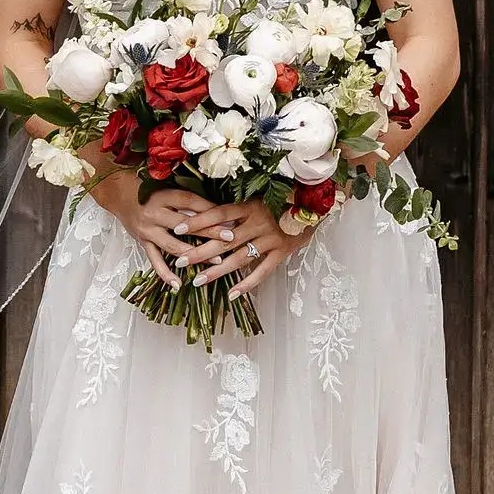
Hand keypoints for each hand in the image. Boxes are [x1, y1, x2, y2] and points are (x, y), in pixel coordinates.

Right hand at [98, 172, 234, 290]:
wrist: (119, 195)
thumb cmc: (147, 190)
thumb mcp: (167, 188)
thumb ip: (187, 199)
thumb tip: (218, 208)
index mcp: (164, 196)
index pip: (190, 202)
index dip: (210, 209)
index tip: (229, 216)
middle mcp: (155, 213)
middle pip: (186, 224)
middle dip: (210, 232)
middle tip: (230, 238)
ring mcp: (148, 230)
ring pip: (173, 245)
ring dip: (195, 255)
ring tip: (216, 261)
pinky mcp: (142, 242)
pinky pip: (155, 260)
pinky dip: (166, 273)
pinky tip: (178, 284)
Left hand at [180, 197, 311, 299]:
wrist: (316, 205)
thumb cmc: (282, 200)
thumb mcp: (259, 199)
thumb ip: (238, 210)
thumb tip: (207, 217)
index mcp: (250, 205)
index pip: (218, 213)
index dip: (198, 221)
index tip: (177, 229)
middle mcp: (259, 221)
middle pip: (224, 239)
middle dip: (200, 251)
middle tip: (180, 262)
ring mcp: (271, 238)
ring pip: (239, 257)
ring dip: (217, 270)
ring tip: (198, 281)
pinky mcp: (283, 251)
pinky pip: (262, 271)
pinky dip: (248, 284)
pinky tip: (232, 294)